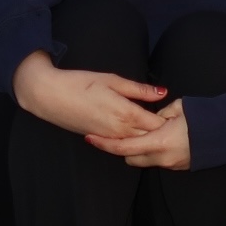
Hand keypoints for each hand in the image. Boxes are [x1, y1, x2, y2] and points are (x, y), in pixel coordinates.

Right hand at [11, 51, 166, 140]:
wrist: (49, 96)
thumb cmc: (80, 83)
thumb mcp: (112, 80)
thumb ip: (139, 90)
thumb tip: (162, 92)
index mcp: (126, 113)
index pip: (157, 125)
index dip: (168, 121)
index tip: (176, 116)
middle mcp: (120, 130)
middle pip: (149, 138)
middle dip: (160, 133)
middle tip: (171, 126)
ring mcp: (109, 138)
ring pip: (136, 144)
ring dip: (146, 139)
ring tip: (156, 130)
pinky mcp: (100, 140)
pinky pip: (121, 145)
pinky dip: (131, 141)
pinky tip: (135, 133)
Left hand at [89, 100, 192, 168]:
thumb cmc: (202, 117)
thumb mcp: (177, 108)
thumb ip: (158, 115)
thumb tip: (149, 118)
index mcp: (159, 141)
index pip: (123, 147)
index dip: (105, 144)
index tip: (91, 138)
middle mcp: (162, 157)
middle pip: (128, 157)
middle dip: (121, 148)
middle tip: (116, 134)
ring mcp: (170, 164)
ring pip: (142, 161)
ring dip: (137, 150)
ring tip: (138, 136)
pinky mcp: (177, 167)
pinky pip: (156, 161)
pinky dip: (151, 152)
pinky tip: (156, 141)